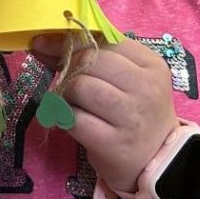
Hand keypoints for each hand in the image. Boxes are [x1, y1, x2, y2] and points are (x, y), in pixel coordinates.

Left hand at [34, 35, 178, 192]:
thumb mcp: (126, 79)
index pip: (104, 39)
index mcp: (150, 65)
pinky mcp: (113, 144)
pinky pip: (74, 119)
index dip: (69, 40)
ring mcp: (131, 117)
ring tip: (73, 104)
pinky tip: (74, 122)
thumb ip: (92, 57)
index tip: (45, 44)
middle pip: (90, 60)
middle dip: (68, 68)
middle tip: (67, 83)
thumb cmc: (134, 112)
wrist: (156, 159)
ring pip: (80, 87)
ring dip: (65, 94)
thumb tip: (43, 43)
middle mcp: (145, 88)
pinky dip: (65, 118)